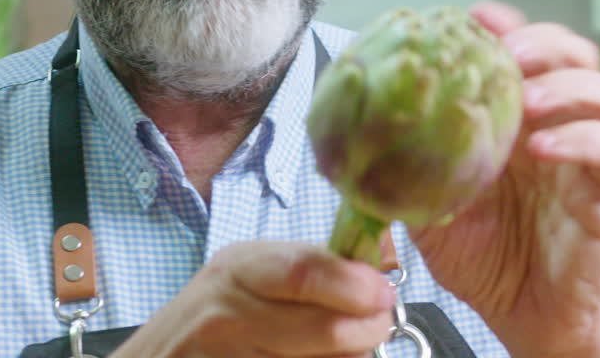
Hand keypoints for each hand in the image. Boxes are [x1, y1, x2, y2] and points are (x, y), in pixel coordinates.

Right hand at [110, 241, 394, 357]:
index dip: (355, 285)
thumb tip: (383, 251)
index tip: (383, 293)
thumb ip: (314, 265)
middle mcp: (227, 317)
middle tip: (378, 324)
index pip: (304, 272)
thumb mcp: (252, 273)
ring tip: (344, 347)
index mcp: (238, 270)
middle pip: (324, 328)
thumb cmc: (216, 315)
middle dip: (367, 329)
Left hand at [410, 2, 599, 357]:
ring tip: (526, 103)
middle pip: (577, 54)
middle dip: (543, 42)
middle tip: (507, 56)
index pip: (527, 49)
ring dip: (566, 86)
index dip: (507, 24)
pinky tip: (541, 148)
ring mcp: (588, 157)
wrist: (523, 316)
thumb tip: (364, 127)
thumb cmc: (482, 258)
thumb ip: (412, 164)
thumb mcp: (432, 205)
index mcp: (518, 118)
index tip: (475, 18)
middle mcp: (558, 127)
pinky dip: (582, 137)